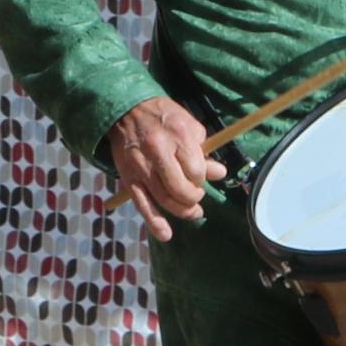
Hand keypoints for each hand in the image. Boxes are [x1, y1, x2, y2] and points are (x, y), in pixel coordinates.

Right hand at [107, 95, 225, 242]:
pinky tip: (165, 234)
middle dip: (193, 197)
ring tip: (192, 211)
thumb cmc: (162, 117)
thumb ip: (203, 151)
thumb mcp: (188, 125)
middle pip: (181, 189)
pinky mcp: (129, 177)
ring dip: (182, 210)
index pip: (197, 170)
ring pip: (165, 200)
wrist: (126, 110)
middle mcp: (158, 152)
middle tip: (197, 194)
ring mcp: (142, 167)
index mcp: (178, 136)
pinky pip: (142, 204)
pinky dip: (154, 222)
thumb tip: (219, 173)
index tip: (201, 174)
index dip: (202, 177)